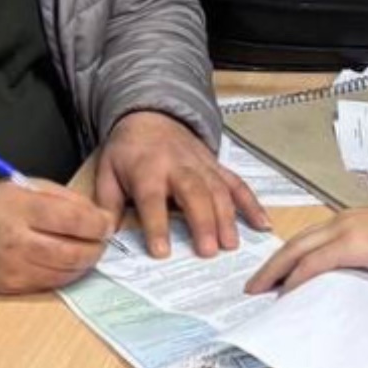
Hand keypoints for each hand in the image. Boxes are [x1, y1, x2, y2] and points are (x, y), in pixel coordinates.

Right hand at [0, 179, 114, 294]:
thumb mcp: (30, 187)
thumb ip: (67, 199)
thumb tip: (100, 217)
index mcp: (21, 208)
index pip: (72, 220)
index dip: (97, 224)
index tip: (106, 224)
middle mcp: (16, 241)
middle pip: (72, 252)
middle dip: (95, 248)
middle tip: (100, 241)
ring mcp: (13, 267)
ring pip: (65, 273)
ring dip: (83, 264)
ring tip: (85, 251)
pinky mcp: (11, 286)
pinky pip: (50, 285)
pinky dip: (65, 275)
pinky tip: (66, 263)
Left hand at [94, 110, 268, 258]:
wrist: (151, 116)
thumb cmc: (128, 151)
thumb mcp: (107, 172)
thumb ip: (108, 204)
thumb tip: (105, 236)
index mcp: (147, 169)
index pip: (151, 199)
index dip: (157, 225)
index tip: (161, 252)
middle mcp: (178, 166)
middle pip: (193, 193)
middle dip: (202, 222)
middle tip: (208, 251)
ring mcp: (202, 165)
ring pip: (219, 190)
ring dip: (228, 218)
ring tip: (231, 245)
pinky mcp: (217, 166)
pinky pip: (238, 184)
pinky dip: (252, 204)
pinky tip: (262, 224)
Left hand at [244, 204, 367, 293]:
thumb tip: (363, 272)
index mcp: (352, 219)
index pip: (312, 237)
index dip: (291, 254)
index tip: (278, 271)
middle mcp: (342, 220)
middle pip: (296, 243)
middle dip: (273, 263)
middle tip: (255, 283)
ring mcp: (344, 231)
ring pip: (297, 251)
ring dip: (275, 270)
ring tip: (259, 289)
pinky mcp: (350, 245)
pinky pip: (312, 264)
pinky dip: (295, 278)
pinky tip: (284, 292)